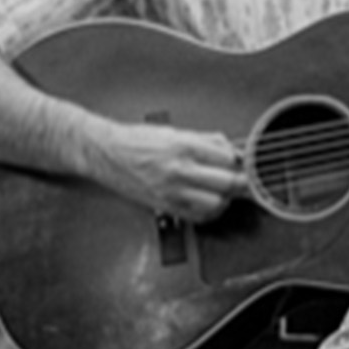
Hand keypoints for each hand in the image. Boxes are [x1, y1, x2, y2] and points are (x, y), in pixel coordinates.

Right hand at [87, 119, 245, 222]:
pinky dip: (209, 211)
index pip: (228, 158)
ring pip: (216, 203)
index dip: (239, 161)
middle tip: (243, 179)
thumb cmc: (136, 141)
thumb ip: (206, 141)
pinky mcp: (165, 206)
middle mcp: (179, 170)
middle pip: (227, 183)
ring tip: (222, 190)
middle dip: (239, 181)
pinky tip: (208, 201)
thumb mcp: (174, 132)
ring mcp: (172, 191)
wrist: (105, 153)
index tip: (243, 162)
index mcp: (183, 146)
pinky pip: (199, 216)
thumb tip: (231, 149)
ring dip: (225, 198)